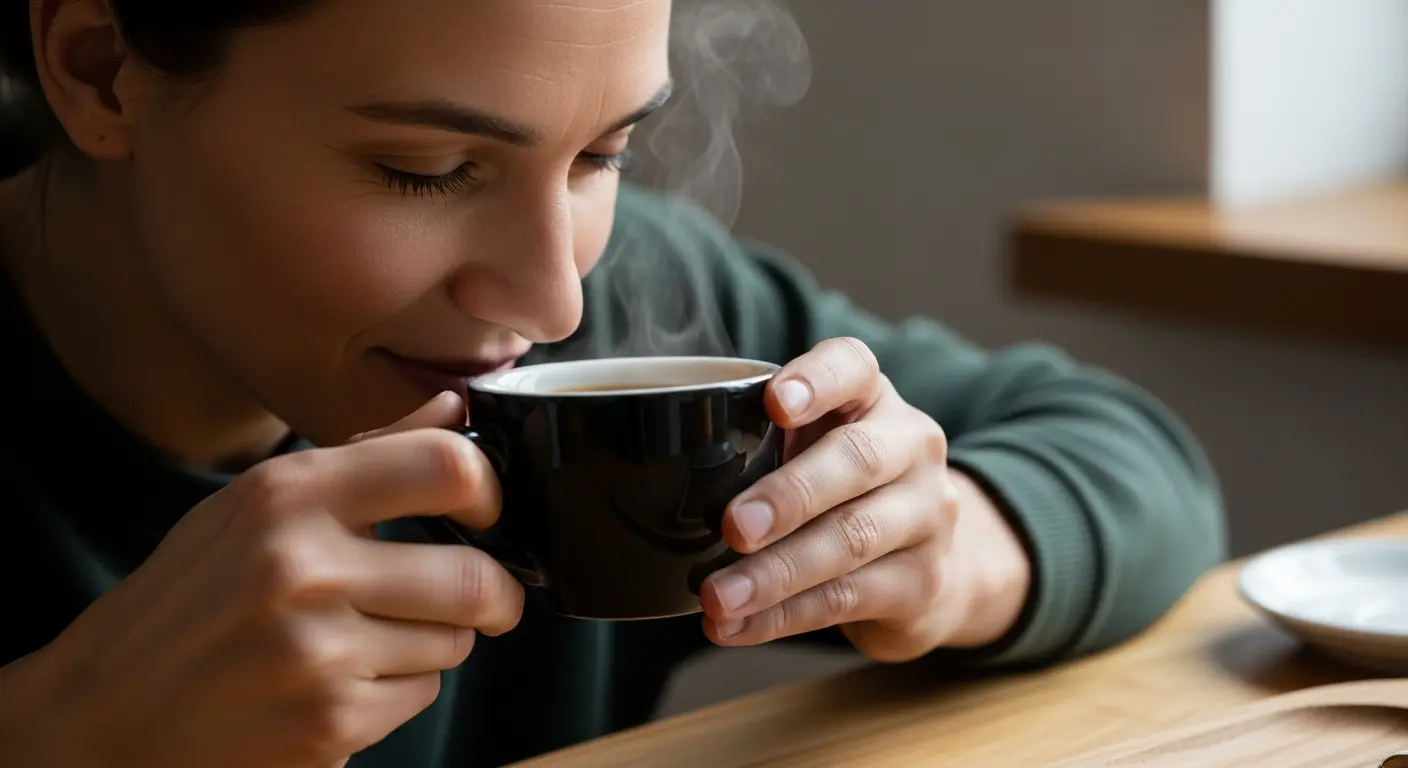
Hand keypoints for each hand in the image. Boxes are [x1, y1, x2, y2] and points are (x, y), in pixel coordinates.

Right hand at [14, 393, 521, 766]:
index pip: (445, 466)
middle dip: (495, 593)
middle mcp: (301, 570)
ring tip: (375, 637)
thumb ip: (368, 454)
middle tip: (486, 596)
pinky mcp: (329, 725)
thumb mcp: (258, 503)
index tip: (486, 511)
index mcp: (287, 495)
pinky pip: (421, 695)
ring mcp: (315, 654)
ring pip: (453, 642)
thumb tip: (456, 406)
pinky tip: (344, 680)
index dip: (490, 490)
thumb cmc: (191, 596)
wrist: (106, 709)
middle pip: (473, 577)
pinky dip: (401, 689)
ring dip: (437, 640)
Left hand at [699, 338, 1031, 661]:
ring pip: (852, 538)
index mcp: (872, 397)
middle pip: (857, 460)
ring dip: (776, 573)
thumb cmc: (837, 488)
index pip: (852, 367)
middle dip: (789, 496)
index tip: (774, 402)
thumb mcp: (808, 448)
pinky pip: (848, 598)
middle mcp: (911, 445)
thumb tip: (656, 475)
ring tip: (718, 596)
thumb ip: (756, 443)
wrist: (926, 558)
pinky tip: (738, 627)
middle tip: (732, 527)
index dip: (816, 380)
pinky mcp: (923, 581)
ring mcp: (927, 514)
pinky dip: (784, 617)